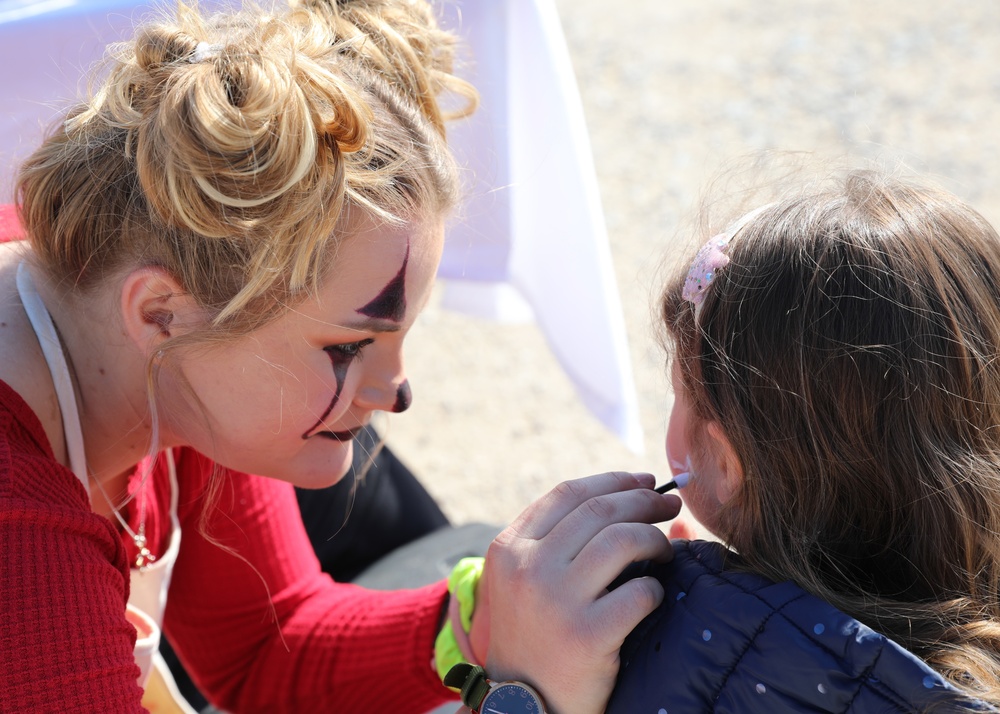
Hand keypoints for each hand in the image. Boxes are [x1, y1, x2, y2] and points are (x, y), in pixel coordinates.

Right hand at [469, 471, 681, 713]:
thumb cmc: (534, 636)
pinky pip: (639, 592)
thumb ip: (557, 541)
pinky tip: (653, 594)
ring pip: (622, 541)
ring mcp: (555, 602)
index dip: (613, 480)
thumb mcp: (523, 581)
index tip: (643, 481)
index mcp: (508, 548)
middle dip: (644, 501)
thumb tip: (628, 496)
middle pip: (600, 511)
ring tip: (666, 550)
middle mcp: (528, 569)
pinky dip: (654, 588)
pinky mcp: (586, 636)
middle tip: (669, 504)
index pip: (568, 493)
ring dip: (655, 539)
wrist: (523, 706)